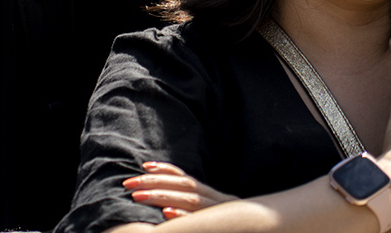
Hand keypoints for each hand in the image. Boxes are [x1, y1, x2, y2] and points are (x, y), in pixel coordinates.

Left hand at [122, 160, 237, 218]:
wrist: (262, 232)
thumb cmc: (233, 226)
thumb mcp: (217, 213)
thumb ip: (197, 203)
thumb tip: (168, 203)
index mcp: (215, 197)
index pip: (188, 179)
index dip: (167, 170)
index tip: (145, 165)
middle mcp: (218, 202)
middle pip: (185, 186)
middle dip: (155, 183)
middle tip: (129, 184)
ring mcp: (221, 215)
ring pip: (191, 201)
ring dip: (163, 196)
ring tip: (139, 196)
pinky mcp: (223, 228)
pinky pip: (203, 222)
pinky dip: (185, 217)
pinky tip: (167, 214)